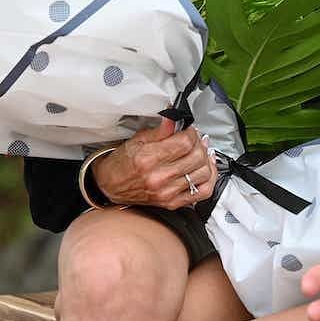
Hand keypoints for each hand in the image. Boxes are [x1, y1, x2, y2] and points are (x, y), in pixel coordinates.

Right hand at [91, 118, 216, 208]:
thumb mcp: (137, 140)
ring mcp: (167, 192)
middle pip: (196, 156)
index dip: (191, 132)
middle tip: (195, 138)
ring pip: (203, 173)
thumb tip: (175, 117)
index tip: (189, 129)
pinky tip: (205, 168)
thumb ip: (160, 130)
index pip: (185, 142)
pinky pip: (203, 192)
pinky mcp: (172, 203)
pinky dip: (210, 178)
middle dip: (200, 143)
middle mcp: (159, 177)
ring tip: (200, 151)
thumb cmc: (122, 163)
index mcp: (148, 159)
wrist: (110, 186)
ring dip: (206, 158)